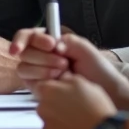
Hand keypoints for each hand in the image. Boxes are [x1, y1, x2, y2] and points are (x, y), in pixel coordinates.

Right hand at [10, 29, 128, 102]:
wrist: (106, 92)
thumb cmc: (97, 68)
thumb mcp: (85, 48)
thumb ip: (67, 41)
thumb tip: (54, 45)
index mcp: (48, 41)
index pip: (27, 35)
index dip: (32, 39)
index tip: (50, 45)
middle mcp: (39, 55)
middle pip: (24, 52)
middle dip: (44, 57)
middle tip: (64, 63)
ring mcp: (36, 71)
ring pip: (23, 67)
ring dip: (42, 70)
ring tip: (63, 73)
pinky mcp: (37, 87)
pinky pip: (28, 82)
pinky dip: (41, 81)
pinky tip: (57, 82)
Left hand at [35, 74, 116, 128]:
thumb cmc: (96, 106)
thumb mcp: (84, 84)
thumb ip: (68, 79)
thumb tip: (61, 78)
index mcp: (49, 90)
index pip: (42, 87)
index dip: (53, 91)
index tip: (63, 95)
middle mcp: (42, 107)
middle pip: (44, 105)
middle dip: (54, 107)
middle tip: (72, 111)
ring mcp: (45, 125)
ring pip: (48, 121)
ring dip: (57, 121)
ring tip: (75, 124)